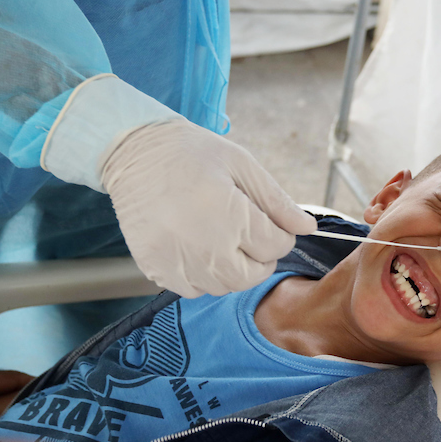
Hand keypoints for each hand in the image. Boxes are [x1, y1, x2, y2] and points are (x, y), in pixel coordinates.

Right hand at [102, 116, 316, 296]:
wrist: (133, 152)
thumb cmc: (191, 153)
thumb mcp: (242, 165)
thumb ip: (276, 201)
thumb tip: (307, 227)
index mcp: (230, 214)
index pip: (275, 246)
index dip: (280, 235)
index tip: (269, 222)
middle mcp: (203, 244)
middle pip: (251, 275)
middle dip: (260, 259)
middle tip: (252, 238)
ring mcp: (176, 259)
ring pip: (222, 287)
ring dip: (233, 270)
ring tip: (224, 242)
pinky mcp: (155, 267)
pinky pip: (191, 289)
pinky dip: (202, 277)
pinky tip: (199, 251)